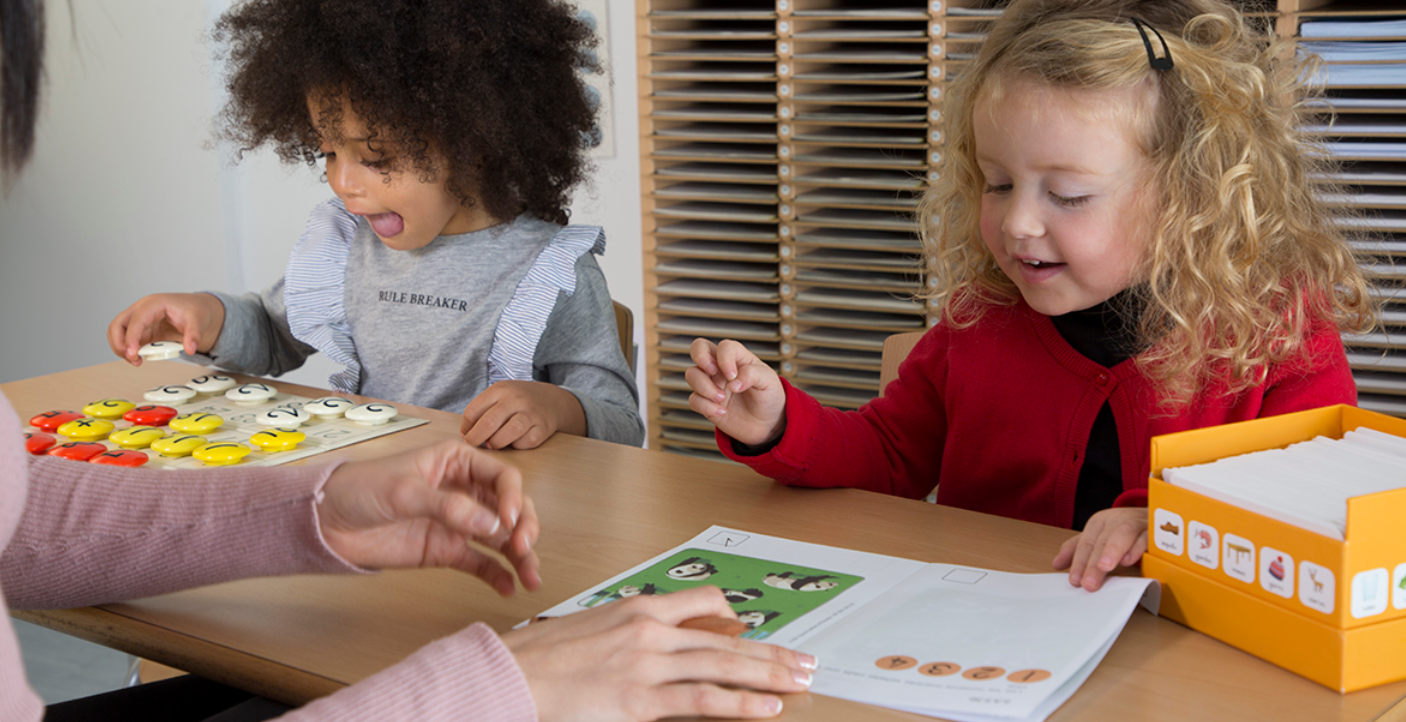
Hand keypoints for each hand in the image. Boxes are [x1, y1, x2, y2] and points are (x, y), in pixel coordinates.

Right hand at [107, 292, 225, 365]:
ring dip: (121, 348)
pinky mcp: (143, 331)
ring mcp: (140, 321)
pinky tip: (139, 358)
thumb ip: (194, 334)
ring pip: (118, 333)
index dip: (131, 336)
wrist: (198, 309)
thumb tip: (190, 349)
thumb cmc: (195, 309)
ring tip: (136, 360)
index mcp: (154, 304)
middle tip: (130, 357)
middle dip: (118, 342)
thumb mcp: (198, 320)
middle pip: (118, 324)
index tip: (132, 353)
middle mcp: (142, 310)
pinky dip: (129, 350)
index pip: (136, 319)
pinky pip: (128, 340)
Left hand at [317, 439, 540, 595]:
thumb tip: (489, 522)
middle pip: (510, 508)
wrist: (328, 523)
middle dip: (523, 528)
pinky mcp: (447, 550)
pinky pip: (481, 563)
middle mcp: (464, 491)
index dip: (513, 498)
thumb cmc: (361, 489)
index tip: (511, 520)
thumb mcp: (404, 491)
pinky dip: (497, 575)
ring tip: (531, 577)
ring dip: (519, 556)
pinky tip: (509, 588)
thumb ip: (448, 507)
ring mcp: (458, 522)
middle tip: (522, 548)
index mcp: (457, 462)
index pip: (501, 477)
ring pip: (501, 538)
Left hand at [461, 380, 586, 449]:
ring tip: (494, 443)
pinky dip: (516, 446)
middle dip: (476, 439)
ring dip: (495, 443)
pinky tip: (514, 441)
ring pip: (505, 435)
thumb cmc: (519, 400)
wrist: (552, 400)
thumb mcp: (500, 395)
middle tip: (475, 443)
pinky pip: (523, 444)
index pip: (473, 411)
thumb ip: (482, 410)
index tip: (467, 434)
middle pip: (488, 423)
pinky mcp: (542, 429)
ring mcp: (530, 414)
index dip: (467, 427)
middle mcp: (515, 400)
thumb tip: (466, 433)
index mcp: (500, 390)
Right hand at [503, 587, 814, 721]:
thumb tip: (659, 641)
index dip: (735, 619)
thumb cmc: (543, 657)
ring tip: (799, 681)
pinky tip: (766, 708)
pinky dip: (740, 705)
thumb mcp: (593, 628)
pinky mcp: (641, 699)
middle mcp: (650, 630)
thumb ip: (631, 631)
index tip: (756, 632)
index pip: (703, 602)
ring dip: (769, 675)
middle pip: (726, 639)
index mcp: (638, 608)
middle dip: (771, 651)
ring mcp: (648, 664)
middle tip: (804, 659)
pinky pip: (704, 701)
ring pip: (724, 667)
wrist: (511, 673)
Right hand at [685, 338, 786, 445]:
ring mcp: (712, 384)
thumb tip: (733, 382)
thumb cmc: (768, 397)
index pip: (724, 347)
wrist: (767, 424)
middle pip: (698, 348)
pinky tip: (722, 412)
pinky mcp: (707, 402)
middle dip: (700, 357)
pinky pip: (694, 400)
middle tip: (713, 372)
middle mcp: (721, 368)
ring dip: (704, 387)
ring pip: (691, 374)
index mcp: (738, 358)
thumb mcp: (768, 381)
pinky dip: (705, 406)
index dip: (725, 359)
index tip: (733, 375)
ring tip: (722, 399)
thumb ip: (752, 375)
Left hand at [1052, 507, 1147, 591]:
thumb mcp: (1098, 536)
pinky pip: (1147, 537)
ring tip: (1105, 568)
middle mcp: (1117, 521)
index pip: (1086, 543)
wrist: (1154, 516)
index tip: (1075, 580)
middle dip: (1093, 564)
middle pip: (1102, 541)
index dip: (1080, 562)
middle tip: (1088, 583)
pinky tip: (1130, 559)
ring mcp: (1137, 524)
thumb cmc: (1123, 528)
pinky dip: (1138, 548)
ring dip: (1113, 551)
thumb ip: (1077, 550)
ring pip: (1123, 534)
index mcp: (1100, 523)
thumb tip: (1056, 564)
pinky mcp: (1155, 531)